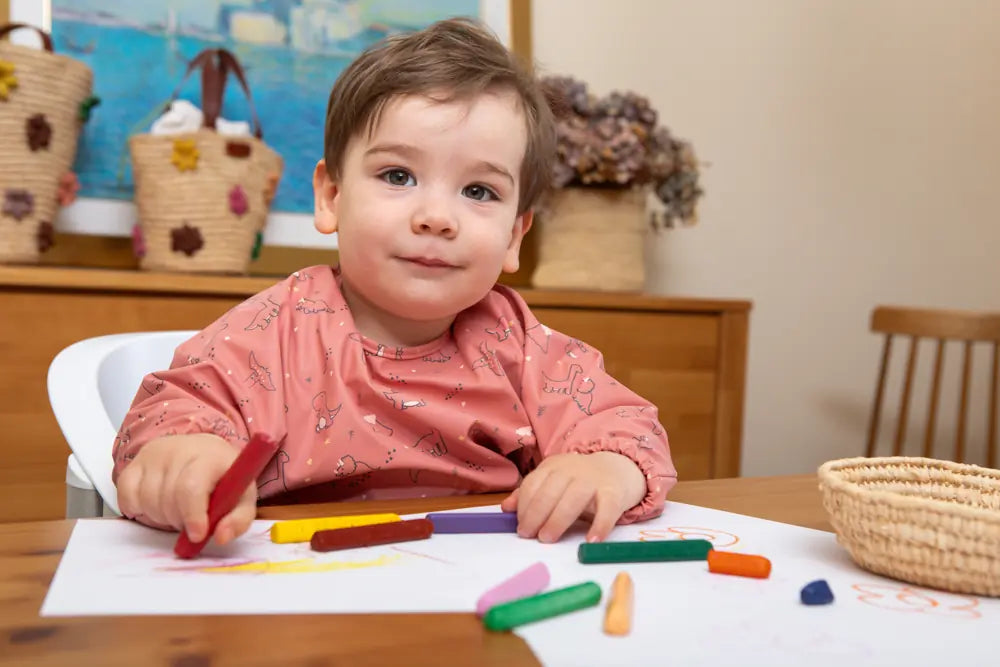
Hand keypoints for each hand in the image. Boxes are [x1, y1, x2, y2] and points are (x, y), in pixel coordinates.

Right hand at [116, 433, 257, 545]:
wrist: (203, 452)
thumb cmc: (222, 478)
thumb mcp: (241, 498)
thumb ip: (238, 520)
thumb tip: (222, 537)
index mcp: (210, 457)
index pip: (192, 487)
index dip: (192, 515)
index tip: (197, 534)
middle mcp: (179, 450)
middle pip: (168, 498)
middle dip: (179, 520)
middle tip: (190, 521)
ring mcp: (153, 456)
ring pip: (147, 500)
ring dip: (161, 517)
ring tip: (177, 510)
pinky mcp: (134, 464)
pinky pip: (127, 497)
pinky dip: (139, 510)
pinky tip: (158, 504)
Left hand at [500, 451, 645, 542]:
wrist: (618, 469)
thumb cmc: (580, 481)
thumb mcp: (553, 482)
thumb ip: (531, 494)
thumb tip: (506, 508)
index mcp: (553, 466)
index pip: (533, 484)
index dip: (524, 507)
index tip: (521, 528)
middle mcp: (572, 470)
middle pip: (550, 491)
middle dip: (536, 514)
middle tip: (530, 535)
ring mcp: (593, 480)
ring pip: (573, 499)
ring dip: (558, 520)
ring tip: (548, 539)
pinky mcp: (614, 493)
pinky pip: (607, 509)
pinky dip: (600, 525)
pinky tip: (591, 540)